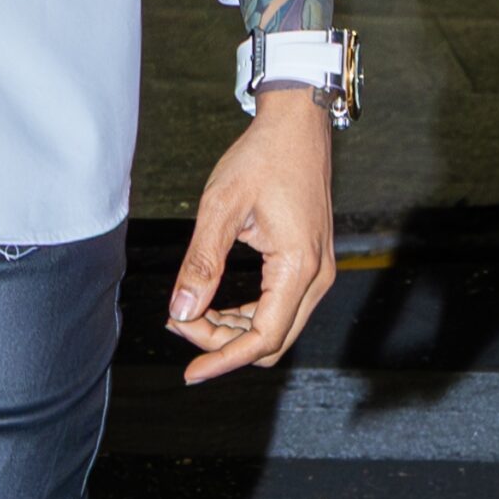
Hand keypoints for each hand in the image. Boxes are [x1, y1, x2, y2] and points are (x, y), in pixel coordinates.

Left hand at [165, 90, 334, 383]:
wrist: (297, 125)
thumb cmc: (261, 157)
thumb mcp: (222, 206)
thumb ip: (201, 262)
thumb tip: (180, 311)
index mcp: (299, 268)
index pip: (262, 338)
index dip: (223, 358)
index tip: (190, 372)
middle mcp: (317, 277)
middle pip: (272, 340)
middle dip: (224, 343)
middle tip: (180, 326)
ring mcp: (318, 271)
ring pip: (277, 326)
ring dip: (235, 330)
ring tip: (191, 315)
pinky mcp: (311, 262)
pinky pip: (281, 306)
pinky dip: (248, 313)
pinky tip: (217, 304)